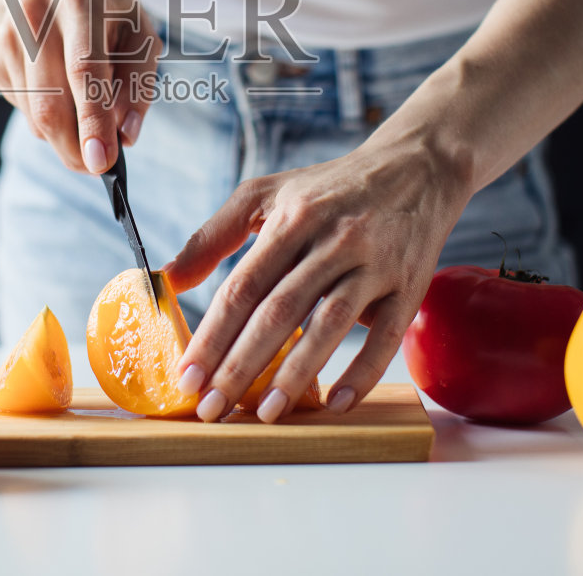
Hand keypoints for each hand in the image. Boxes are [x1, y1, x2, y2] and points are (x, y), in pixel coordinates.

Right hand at [0, 0, 161, 173]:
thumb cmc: (106, 8)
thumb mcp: (139, 32)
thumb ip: (139, 83)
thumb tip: (126, 136)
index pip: (85, 69)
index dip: (93, 120)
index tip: (102, 162)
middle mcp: (37, 12)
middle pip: (50, 101)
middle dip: (75, 145)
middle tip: (97, 165)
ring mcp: (9, 34)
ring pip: (34, 112)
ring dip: (64, 131)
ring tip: (86, 108)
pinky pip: (22, 107)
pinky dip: (46, 113)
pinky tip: (59, 84)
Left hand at [161, 139, 471, 422]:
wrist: (415, 168)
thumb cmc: (328, 188)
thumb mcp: (266, 193)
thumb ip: (213, 235)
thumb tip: (167, 279)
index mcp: (292, 218)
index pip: (243, 286)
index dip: (212, 334)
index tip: (186, 376)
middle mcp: (333, 240)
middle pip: (279, 310)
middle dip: (241, 364)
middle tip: (211, 408)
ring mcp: (374, 264)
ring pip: (331, 323)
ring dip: (297, 374)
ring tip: (265, 413)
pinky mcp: (410, 285)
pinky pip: (387, 336)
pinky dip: (363, 372)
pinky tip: (337, 403)